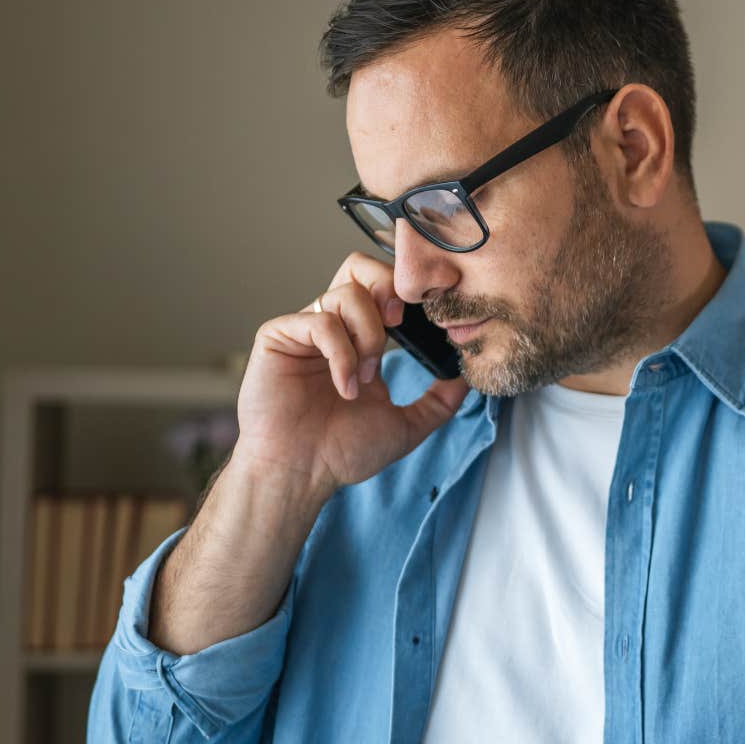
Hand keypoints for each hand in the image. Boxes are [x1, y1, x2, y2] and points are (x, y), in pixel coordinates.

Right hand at [232, 251, 468, 500]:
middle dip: (388, 288)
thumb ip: (439, 400)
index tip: (433, 317)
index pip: (383, 288)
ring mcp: (303, 329)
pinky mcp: (278, 337)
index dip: (409, 293)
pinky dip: (342, 354)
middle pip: (359, 268)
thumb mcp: (406, 425)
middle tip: (399, 324)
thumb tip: (467, 377)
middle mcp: (332, 327)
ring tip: (366, 378)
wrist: (301, 475)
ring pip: (346, 293)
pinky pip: (320, 321)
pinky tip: (345, 387)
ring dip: (368, 336)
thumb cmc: (342, 452)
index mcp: (359, 338)